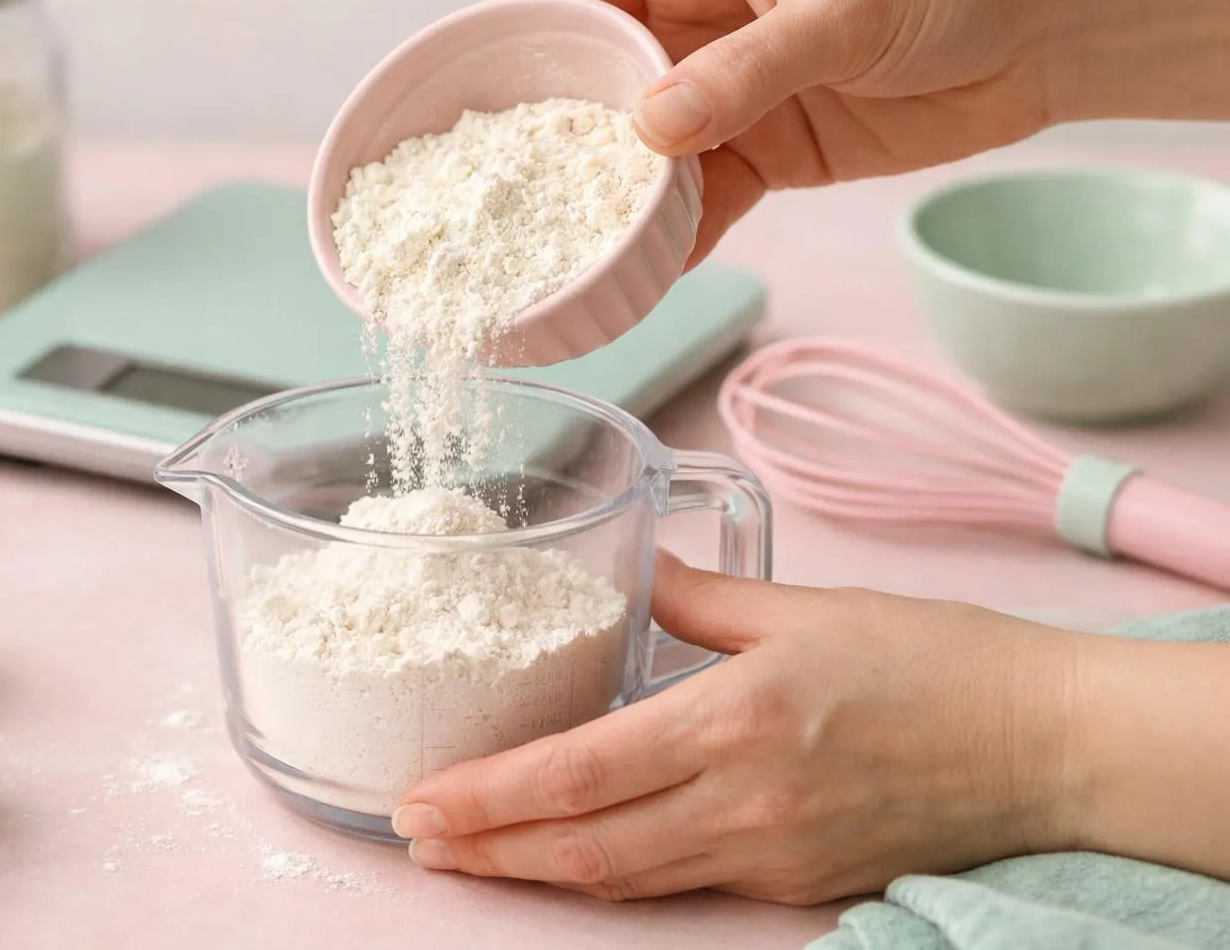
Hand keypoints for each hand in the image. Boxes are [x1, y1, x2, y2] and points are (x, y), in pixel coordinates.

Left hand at [392, 554, 1084, 903]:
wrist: (1043, 745)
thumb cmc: (935, 661)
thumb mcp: (806, 607)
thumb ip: (704, 597)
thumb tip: (641, 575)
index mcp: (733, 720)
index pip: (578, 772)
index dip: (489, 797)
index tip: (422, 801)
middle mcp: (741, 804)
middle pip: (583, 846)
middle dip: (488, 849)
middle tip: (415, 838)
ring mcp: (768, 856)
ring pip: (625, 879)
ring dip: (537, 872)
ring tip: (470, 857)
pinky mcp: (797, 884)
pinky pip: (681, 883)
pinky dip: (614, 874)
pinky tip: (575, 855)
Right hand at [498, 0, 1229, 263]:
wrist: (1049, 26)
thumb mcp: (841, 8)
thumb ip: (744, 69)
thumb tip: (650, 129)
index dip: (502, 37)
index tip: (451, 97)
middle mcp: (689, 24)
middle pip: (582, 81)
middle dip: (537, 140)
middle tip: (485, 201)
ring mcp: (723, 94)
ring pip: (631, 155)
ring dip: (598, 206)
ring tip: (549, 259)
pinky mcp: (764, 152)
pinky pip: (695, 202)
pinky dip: (667, 242)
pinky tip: (634, 281)